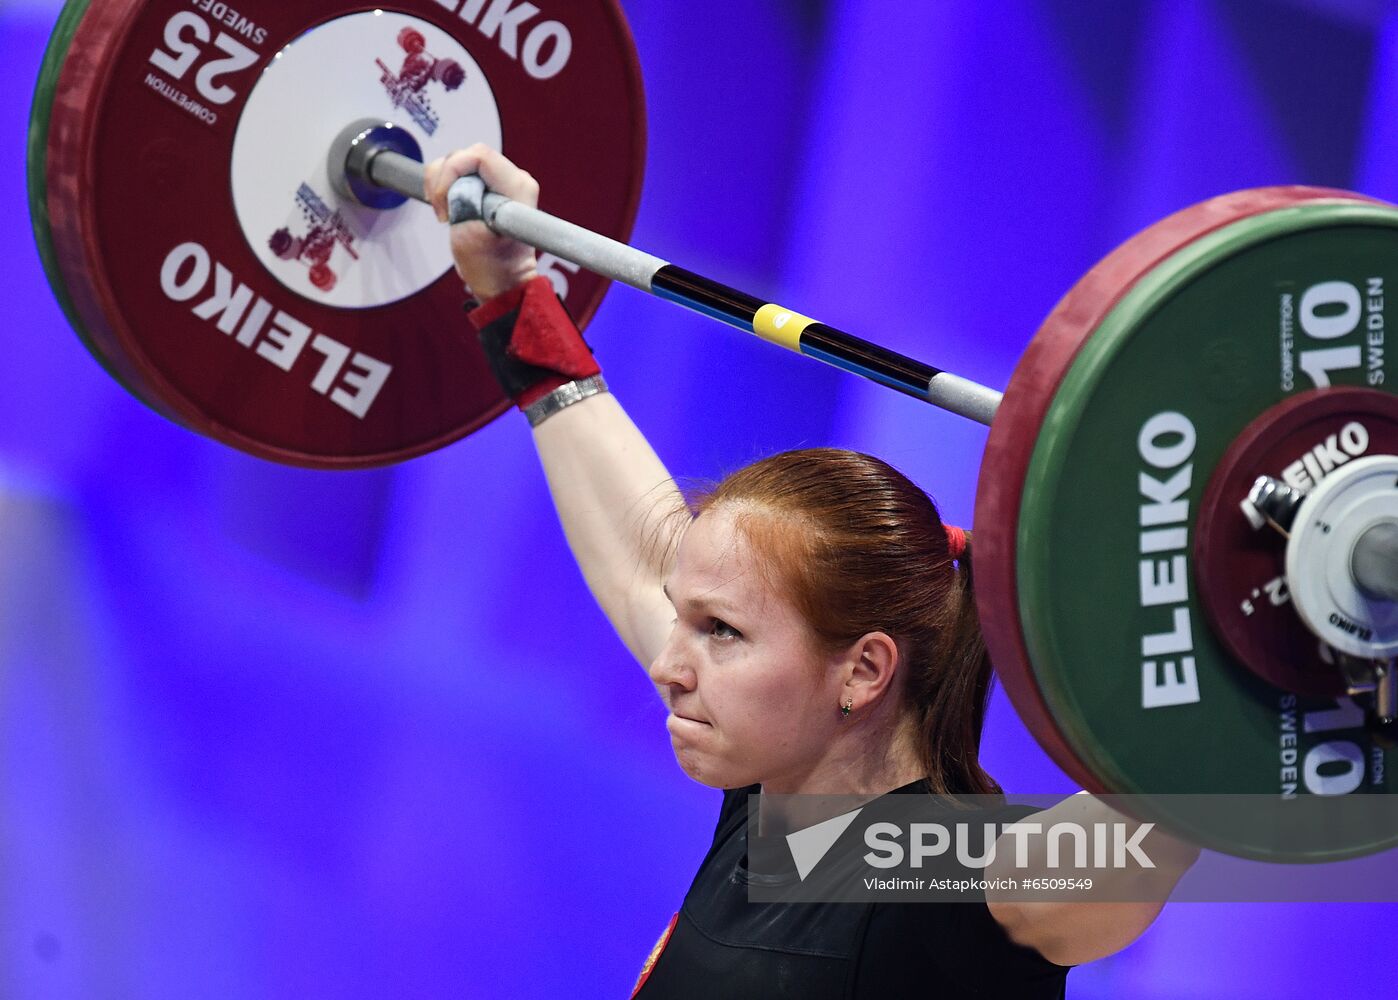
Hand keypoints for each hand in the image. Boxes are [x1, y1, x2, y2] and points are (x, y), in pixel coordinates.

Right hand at [423, 144, 539, 300]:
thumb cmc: (493, 267)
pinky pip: (459, 171)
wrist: (502, 280)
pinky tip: (445, 207)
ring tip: (444, 213)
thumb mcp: (470, 239)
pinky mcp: (490, 185)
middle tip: (442, 212)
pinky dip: (443, 185)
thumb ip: (463, 205)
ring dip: (441, 183)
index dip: (452, 172)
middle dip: (444, 179)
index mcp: (518, 188)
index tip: (444, 203)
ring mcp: (503, 181)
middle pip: (466, 155)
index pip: (479, 156)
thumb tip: (455, 186)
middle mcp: (515, 178)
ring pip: (459, 160)